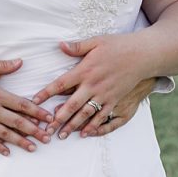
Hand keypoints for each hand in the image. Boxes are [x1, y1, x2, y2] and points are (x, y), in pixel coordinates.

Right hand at [0, 57, 54, 156]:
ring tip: (33, 148)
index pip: (22, 105)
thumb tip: (20, 63)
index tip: (49, 118)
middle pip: (17, 123)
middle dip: (35, 131)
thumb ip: (2, 66)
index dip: (37, 112)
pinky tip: (7, 152)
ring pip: (5, 135)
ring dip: (20, 141)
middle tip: (48, 138)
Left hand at [31, 35, 153, 139]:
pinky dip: (93, 126)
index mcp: (85, 70)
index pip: (61, 84)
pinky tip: (85, 133)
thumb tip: (59, 45)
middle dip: (58, 118)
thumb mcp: (96, 41)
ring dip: (73, 125)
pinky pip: (102, 116)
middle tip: (46, 129)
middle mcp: (93, 84)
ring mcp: (104, 94)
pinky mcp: (115, 99)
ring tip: (62, 135)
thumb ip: (77, 46)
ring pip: (85, 113)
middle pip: (71, 104)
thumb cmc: (118, 45)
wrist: (142, 55)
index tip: (34, 101)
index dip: (46, 93)